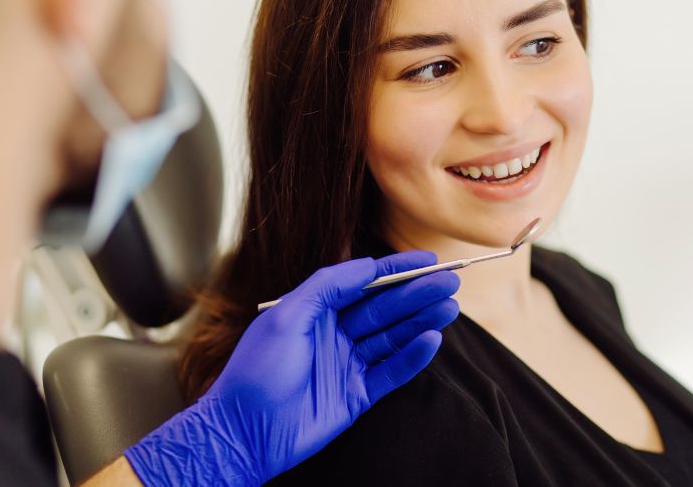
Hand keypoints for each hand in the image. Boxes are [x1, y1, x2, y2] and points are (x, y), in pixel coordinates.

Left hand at [124, 251, 458, 485]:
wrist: (242, 433)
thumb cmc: (256, 371)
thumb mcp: (286, 316)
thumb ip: (327, 286)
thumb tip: (367, 265)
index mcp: (316, 310)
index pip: (364, 282)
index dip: (397, 270)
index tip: (428, 259)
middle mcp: (335, 333)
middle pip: (385, 308)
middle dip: (417, 293)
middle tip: (450, 282)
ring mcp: (348, 364)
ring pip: (393, 337)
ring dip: (422, 320)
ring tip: (450, 306)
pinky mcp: (357, 395)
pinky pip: (392, 372)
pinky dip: (412, 356)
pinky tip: (432, 339)